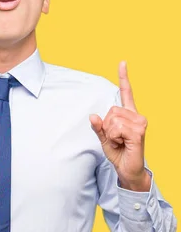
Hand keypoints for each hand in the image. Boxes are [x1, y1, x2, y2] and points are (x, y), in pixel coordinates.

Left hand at [89, 62, 150, 190]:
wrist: (127, 169)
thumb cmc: (118, 152)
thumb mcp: (104, 138)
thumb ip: (98, 127)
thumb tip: (92, 116)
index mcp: (128, 115)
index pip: (126, 93)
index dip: (124, 78)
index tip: (122, 62)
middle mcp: (136, 116)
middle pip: (111, 111)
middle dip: (107, 126)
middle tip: (115, 138)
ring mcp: (139, 123)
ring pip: (112, 120)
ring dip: (110, 133)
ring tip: (119, 141)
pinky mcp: (138, 131)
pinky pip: (116, 128)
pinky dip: (113, 137)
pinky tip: (122, 143)